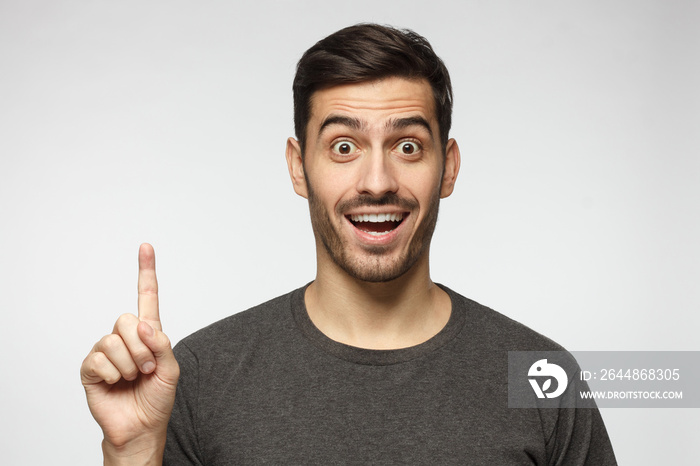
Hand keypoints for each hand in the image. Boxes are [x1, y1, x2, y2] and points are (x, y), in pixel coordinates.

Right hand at [81, 244, 179, 461]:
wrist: (141, 427)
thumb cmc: (157, 398)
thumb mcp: (171, 370)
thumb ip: (163, 345)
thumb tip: (144, 325)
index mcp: (148, 333)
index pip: (147, 297)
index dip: (146, 271)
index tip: (146, 246)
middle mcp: (125, 337)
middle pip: (127, 319)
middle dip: (141, 347)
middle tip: (146, 367)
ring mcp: (106, 351)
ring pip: (114, 340)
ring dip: (129, 363)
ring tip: (132, 378)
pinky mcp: (90, 367)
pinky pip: (100, 359)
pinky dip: (112, 374)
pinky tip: (115, 383)